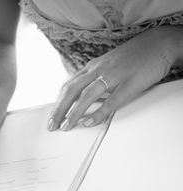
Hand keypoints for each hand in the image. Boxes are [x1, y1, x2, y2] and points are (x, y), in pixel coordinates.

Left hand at [48, 26, 181, 130]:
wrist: (159, 43)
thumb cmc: (132, 57)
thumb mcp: (107, 66)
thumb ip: (94, 80)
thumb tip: (81, 99)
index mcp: (92, 67)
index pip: (69, 86)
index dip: (58, 103)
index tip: (52, 117)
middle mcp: (99, 70)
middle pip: (72, 90)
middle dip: (60, 109)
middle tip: (52, 125)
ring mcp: (114, 75)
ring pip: (87, 95)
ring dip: (74, 112)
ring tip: (66, 126)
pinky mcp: (129, 83)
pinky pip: (111, 100)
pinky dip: (98, 112)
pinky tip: (89, 122)